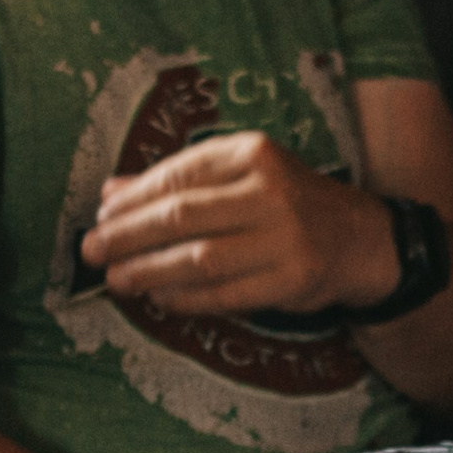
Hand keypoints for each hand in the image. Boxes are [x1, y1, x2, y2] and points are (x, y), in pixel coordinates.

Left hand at [79, 132, 397, 316]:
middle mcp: (271, 192)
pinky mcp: (291, 279)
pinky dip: (185, 298)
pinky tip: (160, 297)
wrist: (359, 238)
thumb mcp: (240, 175)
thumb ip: (178, 180)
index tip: (102, 217)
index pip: (177, 175)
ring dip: (148, 271)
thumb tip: (110, 193)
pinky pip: (224, 293)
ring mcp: (285, 238)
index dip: (133, 200)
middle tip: (92, 251)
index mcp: (254, 154)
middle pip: (180, 216)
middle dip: (127, 236)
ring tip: (117, 279)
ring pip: (198, 258)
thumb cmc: (287, 203)